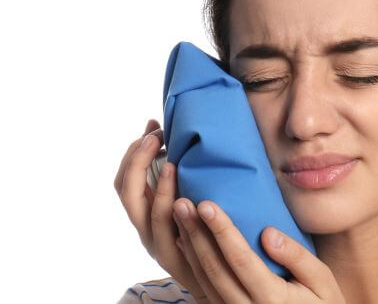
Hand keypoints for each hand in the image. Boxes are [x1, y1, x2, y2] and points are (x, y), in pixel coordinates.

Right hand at [114, 119, 208, 301]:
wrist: (218, 284)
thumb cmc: (205, 237)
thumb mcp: (187, 206)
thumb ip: (180, 178)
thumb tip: (173, 135)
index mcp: (144, 216)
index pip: (124, 182)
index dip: (133, 153)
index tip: (152, 127)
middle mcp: (146, 231)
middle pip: (127, 193)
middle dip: (137, 160)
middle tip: (156, 136)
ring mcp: (162, 246)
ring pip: (148, 214)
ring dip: (157, 183)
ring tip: (172, 159)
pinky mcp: (181, 258)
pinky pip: (173, 233)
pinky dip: (174, 209)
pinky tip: (187, 193)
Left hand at [172, 198, 345, 302]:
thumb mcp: (323, 281)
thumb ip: (298, 257)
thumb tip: (268, 233)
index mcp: (271, 298)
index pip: (240, 259)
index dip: (221, 230)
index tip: (206, 204)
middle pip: (214, 267)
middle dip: (196, 233)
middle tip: (181, 203)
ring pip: (204, 279)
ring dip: (189, 246)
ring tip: (180, 216)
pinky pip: (205, 288)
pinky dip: (192, 263)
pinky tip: (185, 242)